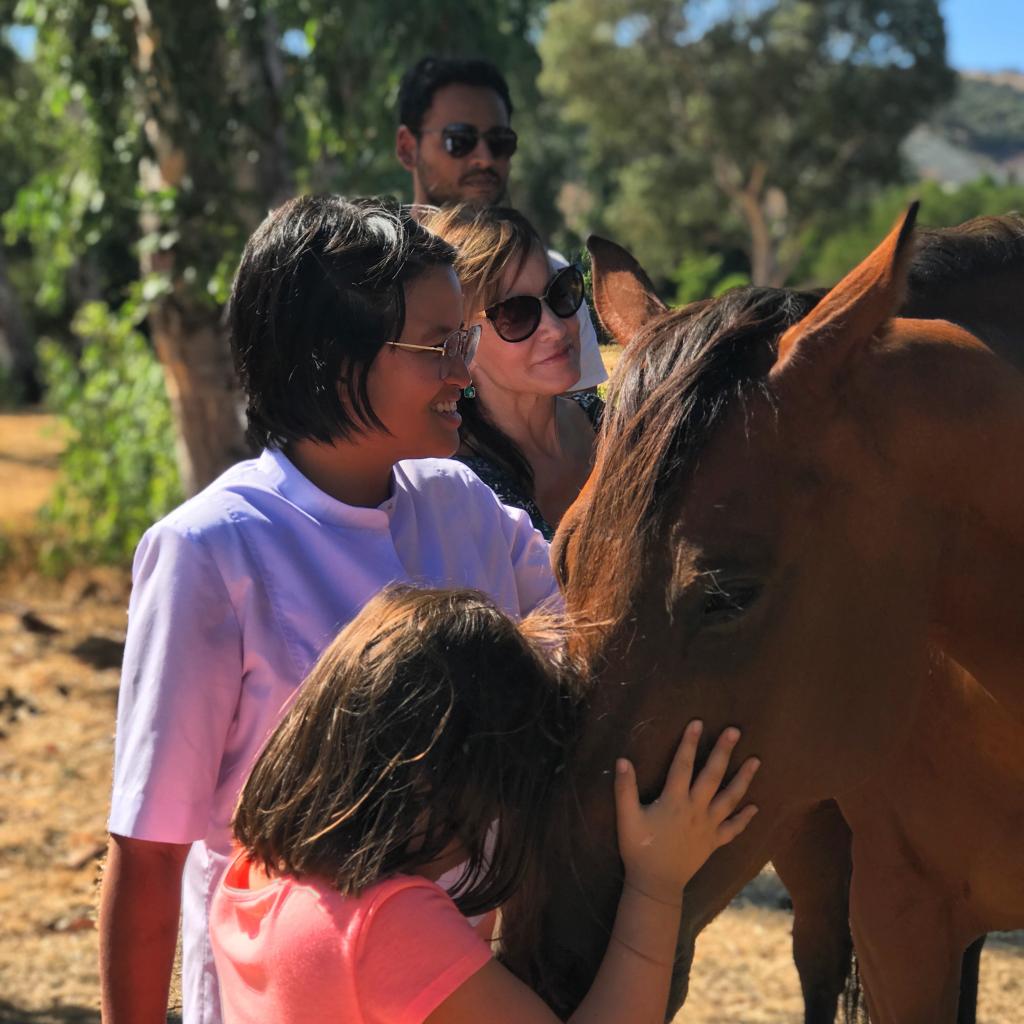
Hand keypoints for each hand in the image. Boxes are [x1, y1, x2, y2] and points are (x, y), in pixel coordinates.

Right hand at [613, 721, 759, 902]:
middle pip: (713, 776)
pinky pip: (733, 829)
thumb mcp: (627, 819)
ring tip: (756, 761)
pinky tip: (755, 808)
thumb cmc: (639, 849)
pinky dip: (745, 818)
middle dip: (723, 752)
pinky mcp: (714, 842)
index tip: (697, 723)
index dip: (689, 743)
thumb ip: (624, 789)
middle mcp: (696, 810)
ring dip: (744, 779)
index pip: (682, 765)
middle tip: (735, 731)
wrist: (656, 885)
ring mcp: (708, 826)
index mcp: (674, 801)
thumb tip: (623, 760)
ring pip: (730, 799)